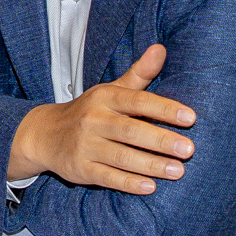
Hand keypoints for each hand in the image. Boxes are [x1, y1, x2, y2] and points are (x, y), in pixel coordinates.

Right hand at [8, 44, 195, 192]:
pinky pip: (107, 177)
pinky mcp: (80, 168)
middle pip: (131, 131)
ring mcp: (86, 145)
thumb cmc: (90, 111)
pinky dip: (128, 183)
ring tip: (178, 171)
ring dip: (151, 165)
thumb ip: (139, 73)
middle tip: (189, 150)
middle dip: (161, 141)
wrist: (45, 134)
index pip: (138, 101)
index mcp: (105, 98)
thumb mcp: (111, 90)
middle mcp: (94, 120)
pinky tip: (149, 187)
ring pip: (122, 157)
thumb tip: (161, 48)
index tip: (190, 118)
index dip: (165, 109)